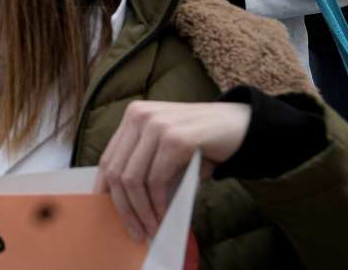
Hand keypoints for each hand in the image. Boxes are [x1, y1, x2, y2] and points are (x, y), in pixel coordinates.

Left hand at [96, 101, 250, 240]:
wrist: (241, 126)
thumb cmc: (202, 144)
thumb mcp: (166, 151)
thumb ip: (145, 166)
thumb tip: (127, 204)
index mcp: (133, 116)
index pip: (108, 158)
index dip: (105, 190)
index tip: (108, 215)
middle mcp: (140, 116)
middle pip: (116, 171)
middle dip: (124, 207)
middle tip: (135, 232)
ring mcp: (156, 125)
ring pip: (133, 178)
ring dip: (142, 211)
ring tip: (150, 229)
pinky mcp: (175, 138)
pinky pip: (157, 180)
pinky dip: (158, 204)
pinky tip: (164, 217)